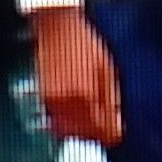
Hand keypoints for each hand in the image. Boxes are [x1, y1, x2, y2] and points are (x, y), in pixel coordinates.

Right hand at [31, 6, 123, 149]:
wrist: (56, 27)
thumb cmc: (83, 42)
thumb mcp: (107, 68)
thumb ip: (112, 98)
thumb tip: (117, 123)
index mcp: (88, 95)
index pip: (105, 131)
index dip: (114, 132)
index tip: (117, 131)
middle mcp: (68, 102)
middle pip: (88, 135)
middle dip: (99, 132)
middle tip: (105, 124)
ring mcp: (54, 102)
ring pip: (71, 132)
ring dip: (82, 130)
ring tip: (90, 119)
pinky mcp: (44, 98)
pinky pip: (57, 122)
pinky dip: (67, 123)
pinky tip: (75, 112)